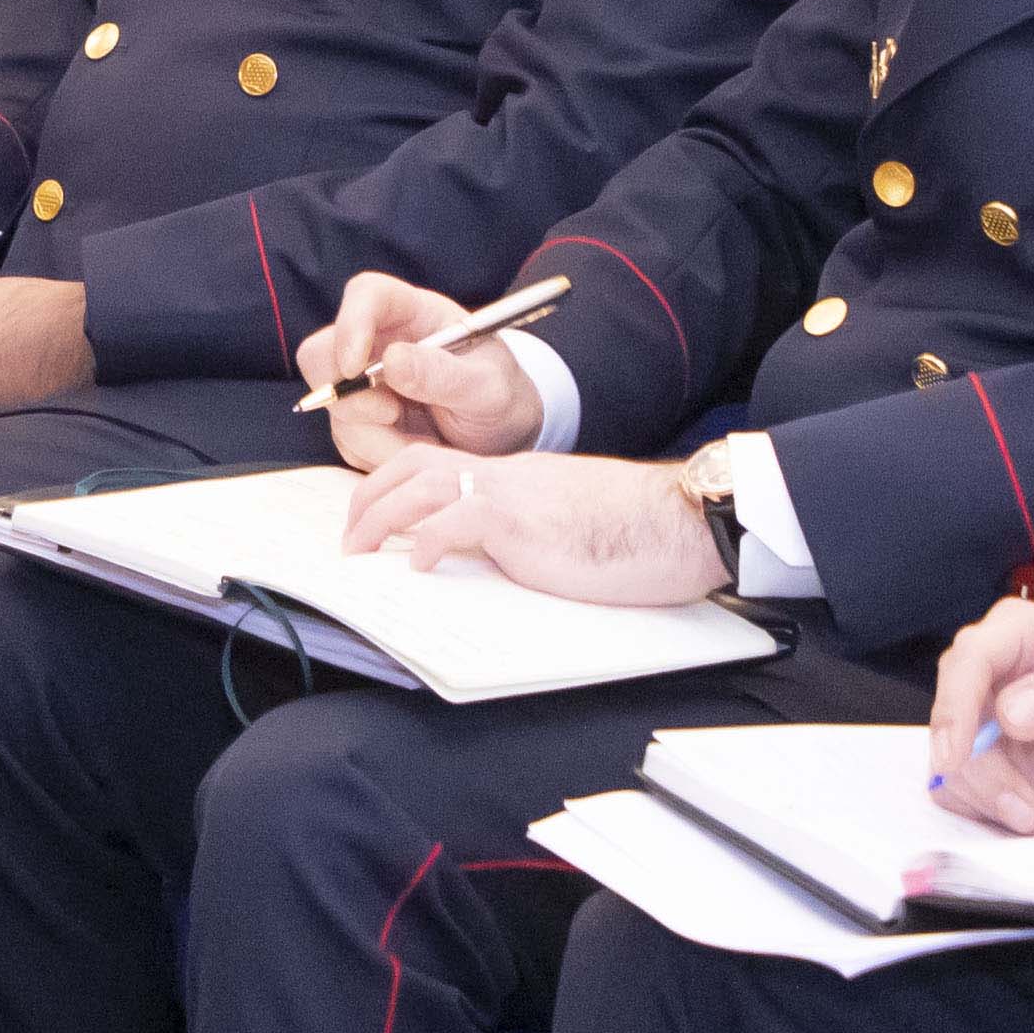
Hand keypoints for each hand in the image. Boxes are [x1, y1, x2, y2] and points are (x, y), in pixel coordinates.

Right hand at [298, 272, 545, 469]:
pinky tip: (412, 450)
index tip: (356, 367)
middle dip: (348, 395)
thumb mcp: (488, 388)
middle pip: (322, 353)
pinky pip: (345, 439)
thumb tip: (391, 361)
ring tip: (425, 445)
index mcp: (414, 314)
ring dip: (373, 437)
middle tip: (390, 418)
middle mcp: (378, 341)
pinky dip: (375, 454)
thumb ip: (444, 374)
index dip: (350, 324)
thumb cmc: (502, 398)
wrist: (502, 437)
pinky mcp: (358, 419)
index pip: (366, 295)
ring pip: (333, 405)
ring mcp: (362, 381)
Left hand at [338, 448, 728, 608]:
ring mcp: (511, 493)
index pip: (436, 464)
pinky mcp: (521, 521)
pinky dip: (425, 543)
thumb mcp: (566, 523)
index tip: (373, 517)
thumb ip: (525, 530)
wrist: (683, 519)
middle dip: (368, 498)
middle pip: (412, 465)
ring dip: (378, 519)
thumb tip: (494, 561)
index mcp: (515, 475)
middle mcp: (505, 474)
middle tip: (349, 538)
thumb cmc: (638, 530)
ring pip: (420, 488)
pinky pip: (454, 522)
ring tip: (359, 552)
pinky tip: (416, 568)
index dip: (395, 486)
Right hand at [924, 594, 1033, 832]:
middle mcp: (988, 670)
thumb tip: (1012, 712)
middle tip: (1027, 811)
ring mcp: (977, 717)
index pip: (969, 659)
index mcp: (1019, 632)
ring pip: (954, 764)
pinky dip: (997, 813)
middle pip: (951, 719)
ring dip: (998, 801)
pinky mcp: (977, 758)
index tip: (957, 756)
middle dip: (985, 774)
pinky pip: (962, 791)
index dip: (954, 707)